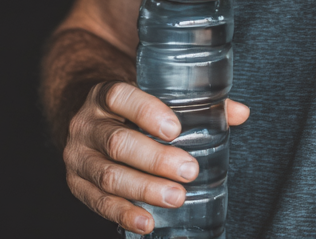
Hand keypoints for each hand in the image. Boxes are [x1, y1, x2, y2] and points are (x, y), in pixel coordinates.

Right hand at [62, 80, 250, 234]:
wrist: (86, 118)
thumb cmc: (128, 105)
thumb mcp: (151, 93)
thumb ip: (194, 102)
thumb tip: (240, 113)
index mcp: (104, 94)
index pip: (120, 96)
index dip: (147, 112)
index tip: (176, 129)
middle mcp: (86, 124)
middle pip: (118, 142)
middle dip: (155, 160)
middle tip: (189, 170)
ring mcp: (78, 156)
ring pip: (108, 176)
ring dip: (145, 190)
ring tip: (177, 198)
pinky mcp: (76, 185)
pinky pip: (98, 203)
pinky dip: (123, 213)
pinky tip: (147, 222)